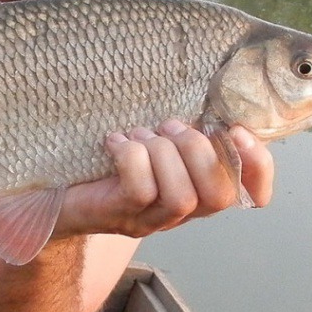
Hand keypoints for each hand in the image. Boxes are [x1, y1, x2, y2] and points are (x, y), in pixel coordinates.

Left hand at [56, 120, 273, 240]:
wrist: (55, 188)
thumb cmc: (108, 157)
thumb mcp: (152, 139)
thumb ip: (181, 128)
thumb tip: (208, 92)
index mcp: (196, 189)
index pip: (247, 192)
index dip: (257, 166)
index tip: (237, 131)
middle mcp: (179, 212)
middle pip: (217, 195)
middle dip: (197, 151)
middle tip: (168, 126)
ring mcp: (149, 219)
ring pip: (181, 197)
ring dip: (163, 155)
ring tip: (141, 135)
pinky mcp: (118, 215)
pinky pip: (139, 191)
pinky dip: (131, 157)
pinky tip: (115, 142)